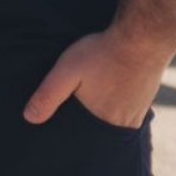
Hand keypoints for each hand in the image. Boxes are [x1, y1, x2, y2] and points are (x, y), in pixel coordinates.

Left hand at [24, 28, 166, 129]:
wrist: (142, 39)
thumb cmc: (102, 54)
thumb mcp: (67, 71)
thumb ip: (48, 95)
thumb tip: (29, 118)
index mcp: (102, 122)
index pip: (83, 137)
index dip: (72, 129)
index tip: (64, 118)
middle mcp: (123, 123)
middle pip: (99, 130)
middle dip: (86, 122)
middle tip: (76, 105)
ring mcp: (138, 113)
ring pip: (115, 121)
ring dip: (103, 113)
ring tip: (92, 98)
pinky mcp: (146, 100)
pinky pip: (129, 112)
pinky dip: (117, 106)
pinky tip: (110, 93)